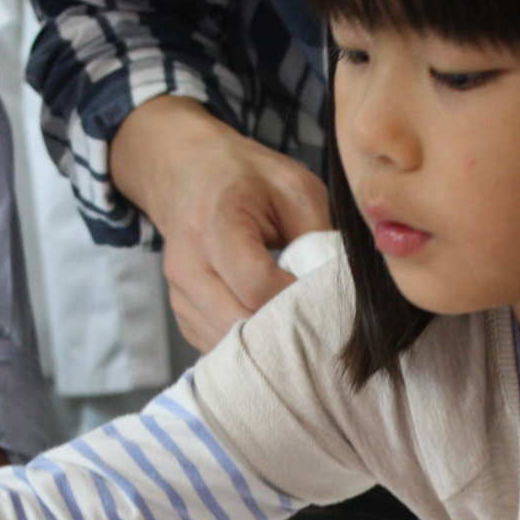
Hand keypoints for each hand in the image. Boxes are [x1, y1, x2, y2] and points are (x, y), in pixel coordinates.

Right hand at [111, 96, 329, 350]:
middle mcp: (189, 263)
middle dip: (283, 331)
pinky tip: (270, 328)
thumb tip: (339, 289)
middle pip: (239, 322)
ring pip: (227, 344)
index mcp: (217, 222)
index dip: (296, 300)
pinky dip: (248, 346)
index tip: (323, 298)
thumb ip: (317, 238)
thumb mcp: (295, 188)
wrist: (189, 173)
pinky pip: (217, 346)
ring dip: (266, 345)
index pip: (257, 285)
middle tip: (318, 326)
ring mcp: (180, 293)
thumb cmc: (247, 178)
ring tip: (296, 328)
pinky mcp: (182, 313)